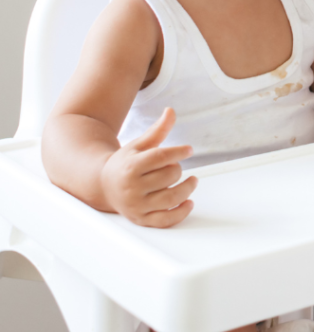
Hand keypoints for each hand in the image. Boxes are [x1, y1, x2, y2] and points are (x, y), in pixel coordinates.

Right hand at [99, 108, 196, 226]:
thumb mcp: (139, 144)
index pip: (160, 158)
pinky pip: (164, 220)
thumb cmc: (125, 163)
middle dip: (177, 169)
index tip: (189, 150)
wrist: (104, 186)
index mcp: (131, 167)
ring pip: (170, 199)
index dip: (178, 152)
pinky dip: (180, 213)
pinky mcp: (141, 219)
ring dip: (187, 189)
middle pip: (168, 177)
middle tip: (176, 167)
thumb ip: (157, 130)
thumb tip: (171, 111)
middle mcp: (132, 188)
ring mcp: (136, 206)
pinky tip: (189, 202)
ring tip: (192, 181)